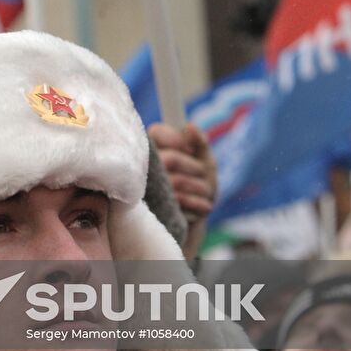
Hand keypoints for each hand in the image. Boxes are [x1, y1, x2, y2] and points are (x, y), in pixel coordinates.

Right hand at [148, 122, 217, 259]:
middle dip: (195, 167)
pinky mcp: (154, 212)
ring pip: (177, 182)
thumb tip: (189, 126)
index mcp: (153, 149)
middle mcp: (144, 168)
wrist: (190, 224)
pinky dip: (198, 204)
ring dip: (201, 187)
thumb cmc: (196, 186)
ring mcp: (147, 191)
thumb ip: (199, 142)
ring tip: (206, 193)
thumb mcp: (203, 161)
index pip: (156, 132)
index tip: (190, 148)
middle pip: (170, 159)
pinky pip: (179, 203)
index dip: (175, 139)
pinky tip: (204, 206)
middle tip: (203, 173)